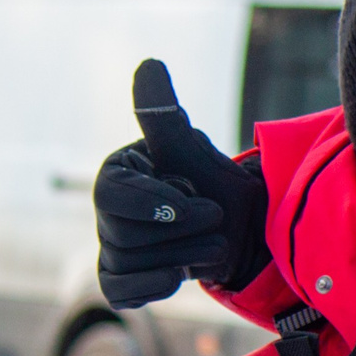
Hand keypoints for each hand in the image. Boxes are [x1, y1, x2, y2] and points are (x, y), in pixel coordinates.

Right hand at [94, 59, 269, 307]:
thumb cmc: (221, 188)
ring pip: (129, 262)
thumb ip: (164, 118)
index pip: (113, 195)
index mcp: (117, 174)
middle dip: (181, 231)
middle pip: (123, 234)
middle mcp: (106, 210)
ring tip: (212, 243)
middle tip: (215, 219)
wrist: (249, 235)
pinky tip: (182, 274)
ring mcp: (112, 246)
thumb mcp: (195, 152)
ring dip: (184, 256)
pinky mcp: (122, 279)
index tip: (197, 205)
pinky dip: (156, 285)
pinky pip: (121, 290)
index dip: (155, 204)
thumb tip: (149, 64)